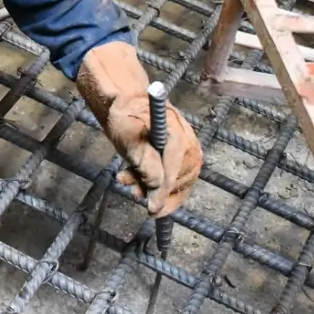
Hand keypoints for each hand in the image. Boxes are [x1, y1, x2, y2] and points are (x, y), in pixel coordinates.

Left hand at [76, 42, 203, 217]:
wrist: (127, 105)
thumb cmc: (125, 116)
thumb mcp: (127, 138)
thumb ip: (144, 161)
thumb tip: (157, 185)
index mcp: (175, 132)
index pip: (175, 166)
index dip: (164, 189)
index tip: (152, 208)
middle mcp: (188, 142)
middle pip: (181, 177)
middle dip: (158, 191)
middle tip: (134, 194)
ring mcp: (188, 150)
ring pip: (180, 181)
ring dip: (157, 191)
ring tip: (132, 187)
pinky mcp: (183, 157)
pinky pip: (179, 180)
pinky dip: (163, 190)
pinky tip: (146, 190)